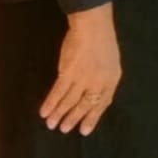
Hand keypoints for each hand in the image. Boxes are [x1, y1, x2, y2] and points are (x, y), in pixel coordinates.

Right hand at [41, 2, 123, 133]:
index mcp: (112, 80)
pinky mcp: (68, 73)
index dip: (93, 118)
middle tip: (65, 130)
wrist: (92, 27)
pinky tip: (45, 111)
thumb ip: (104, 79)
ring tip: (52, 124)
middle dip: (73, 119)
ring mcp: (83, 79)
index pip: (102, 104)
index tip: (84, 130)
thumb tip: (93, 94)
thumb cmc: (102, 42)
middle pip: (85, 105)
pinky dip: (51, 103)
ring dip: (59, 114)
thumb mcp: (111, 63)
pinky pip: (58, 92)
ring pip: (70, 101)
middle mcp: (98, 83)